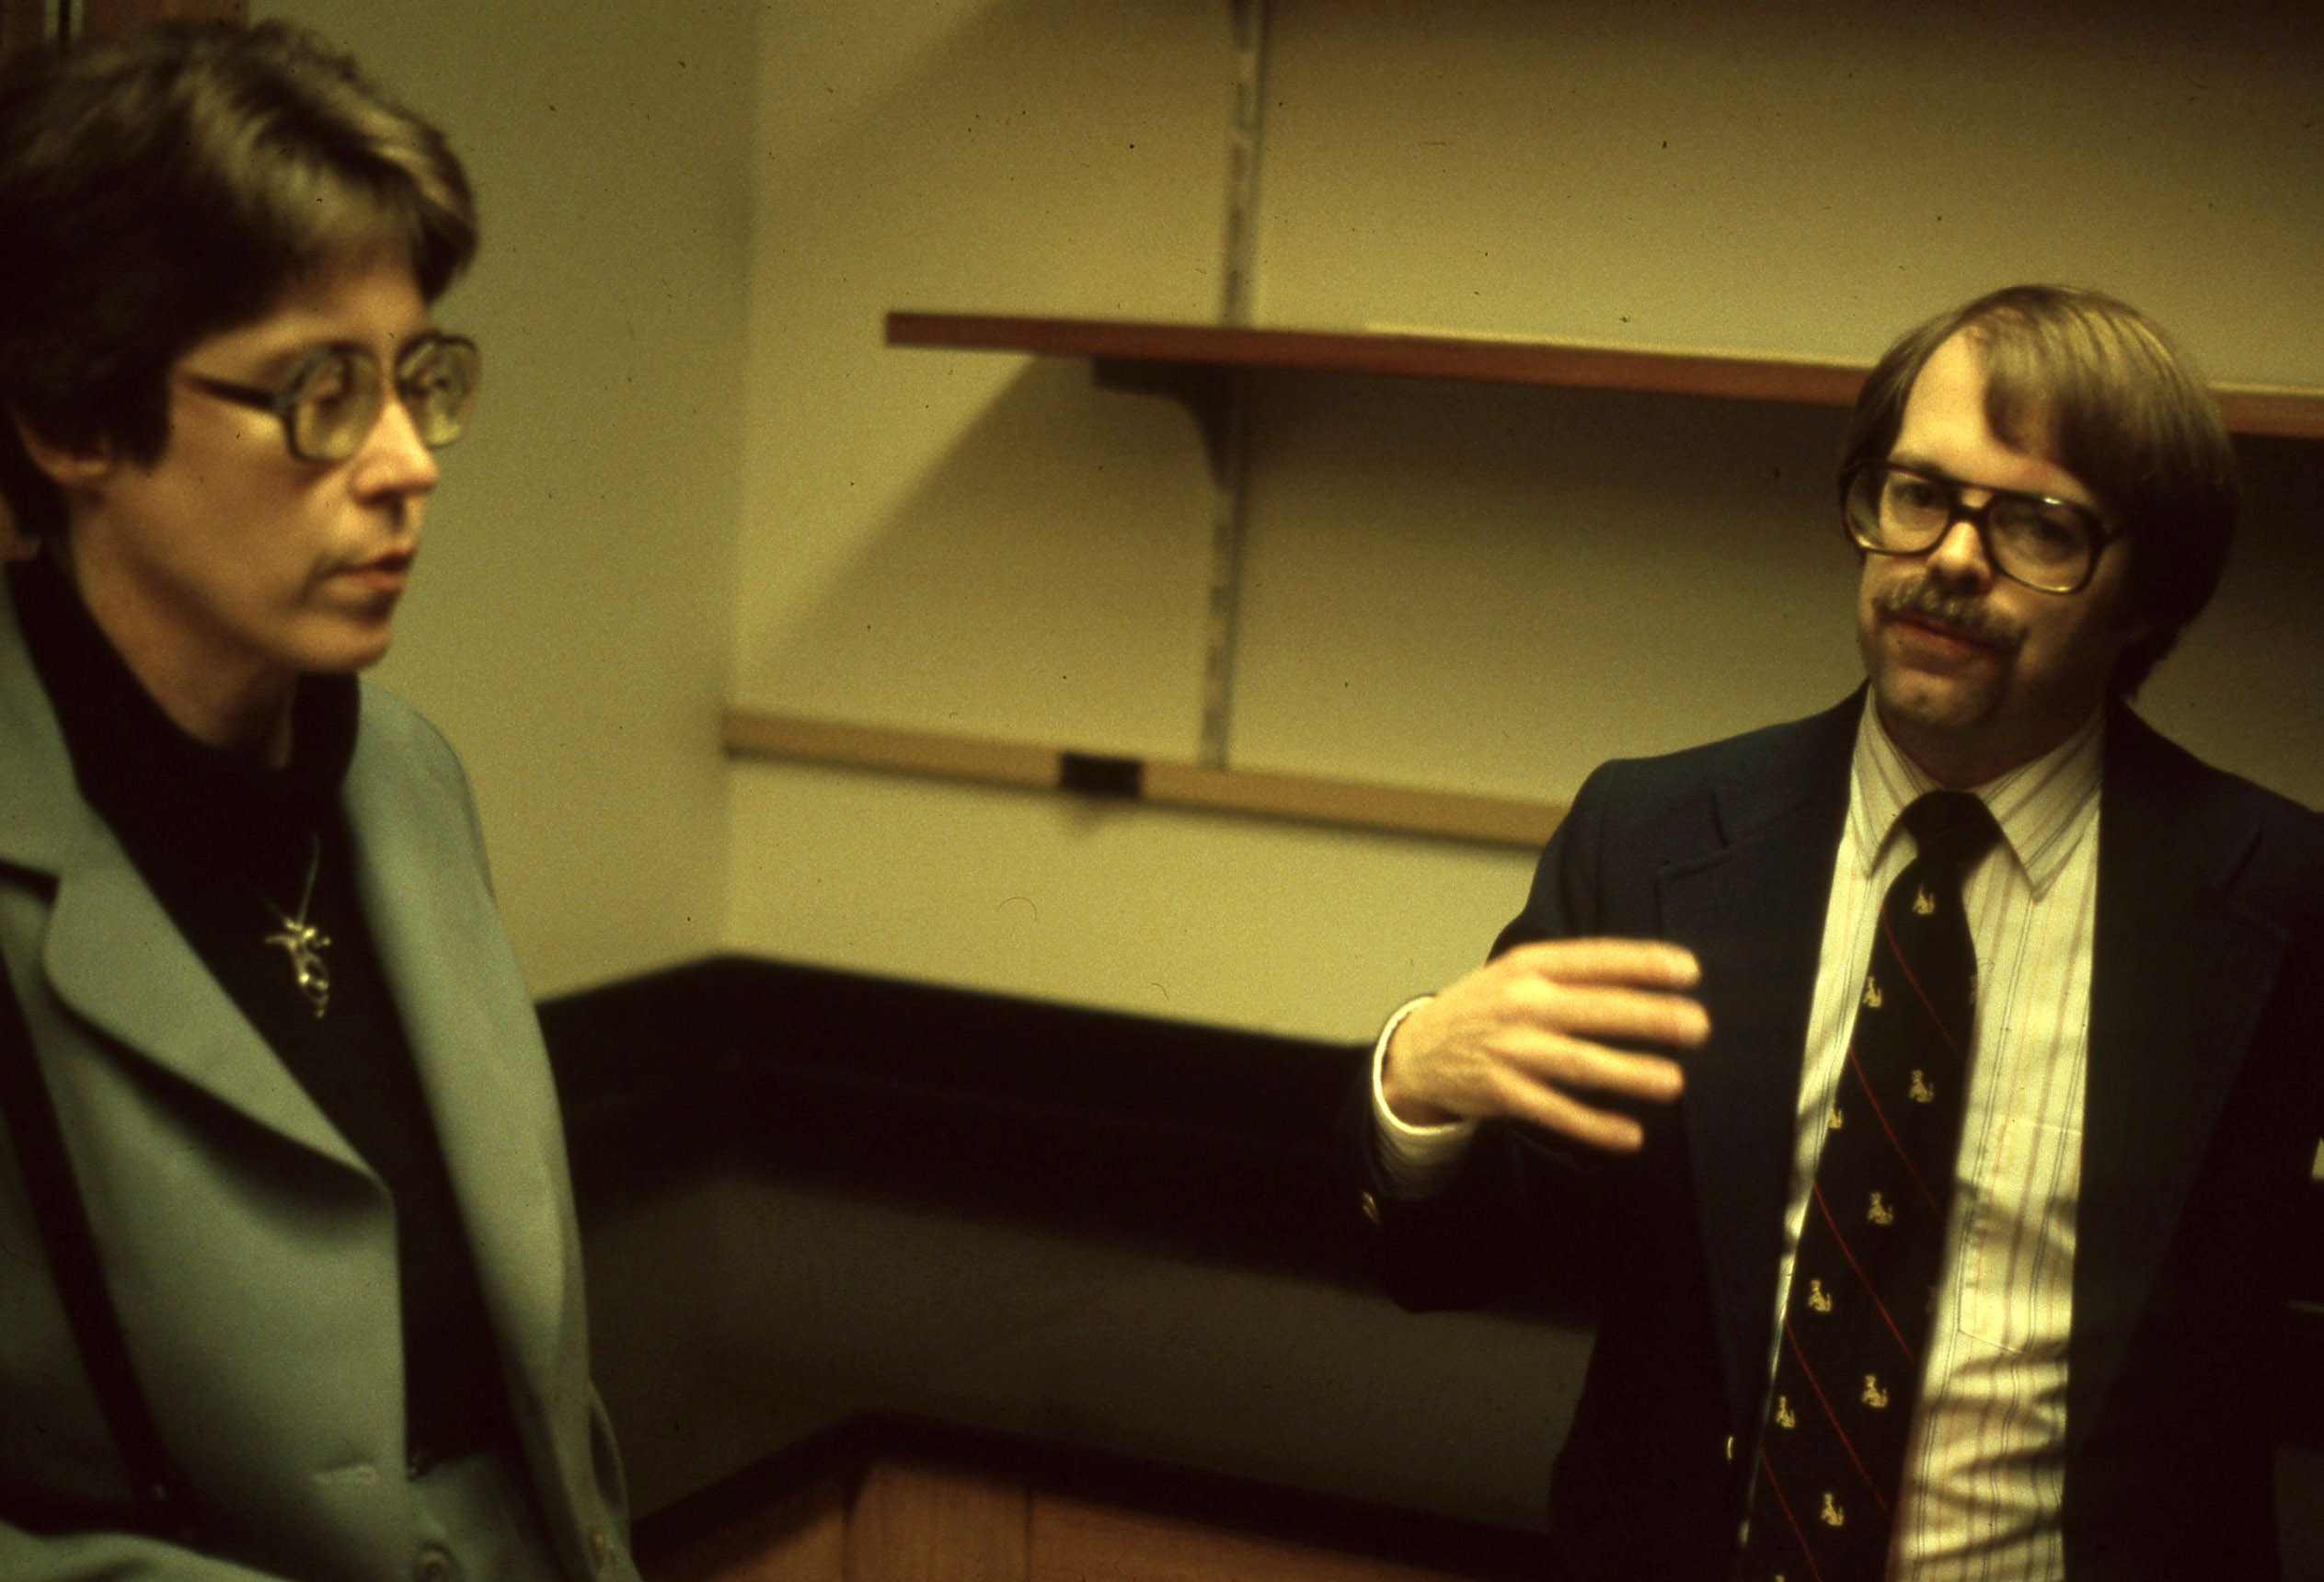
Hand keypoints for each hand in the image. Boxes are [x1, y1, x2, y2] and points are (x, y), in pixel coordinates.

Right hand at [1382, 938, 1708, 1151]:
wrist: (1417, 1051)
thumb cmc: (1484, 1008)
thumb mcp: (1517, 973)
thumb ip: (1571, 973)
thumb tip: (1648, 978)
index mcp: (1529, 966)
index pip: (1595, 959)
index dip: (1643, 963)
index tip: (1689, 970)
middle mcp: (1521, 1003)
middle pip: (1595, 1009)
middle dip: (1650, 1017)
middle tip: (1699, 1026)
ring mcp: (1511, 1050)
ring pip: (1579, 1063)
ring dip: (1629, 1073)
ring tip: (1673, 1081)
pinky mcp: (1503, 1093)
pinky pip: (1556, 1111)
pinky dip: (1593, 1125)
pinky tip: (1630, 1135)